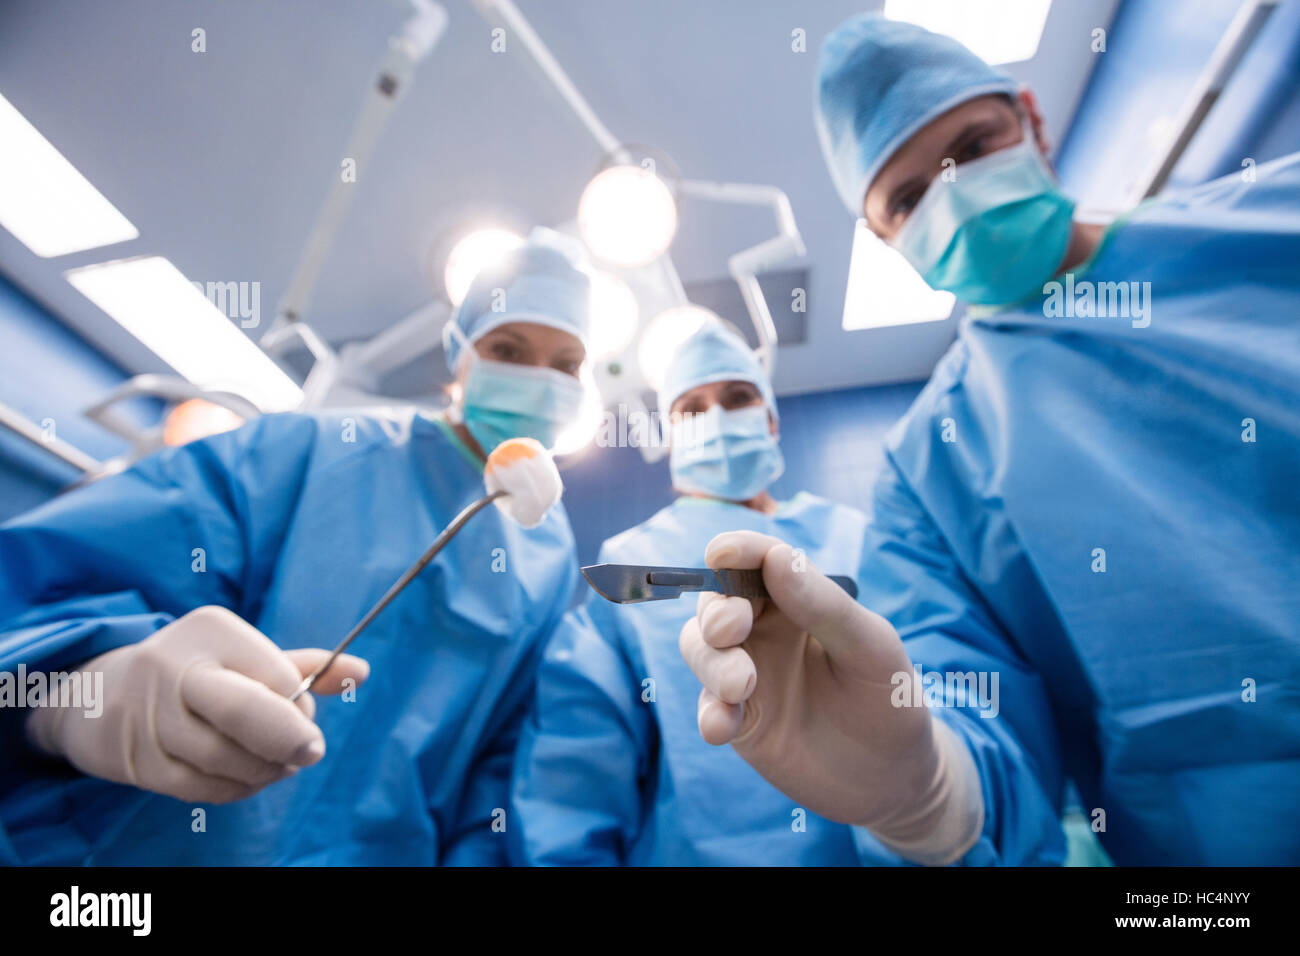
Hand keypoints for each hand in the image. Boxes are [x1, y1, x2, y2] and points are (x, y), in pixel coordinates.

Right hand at [26, 605, 367, 803]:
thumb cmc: (198, 671)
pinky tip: (251, 777)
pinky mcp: (141, 760)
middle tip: (311, 753)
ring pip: (228, 759)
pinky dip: (239, 788)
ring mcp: (152, 717)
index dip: (302, 707)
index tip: (307, 717)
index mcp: (211, 631)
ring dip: (267, 769)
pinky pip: (203, 787)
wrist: (102, 695)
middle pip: (245, 712)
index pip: (277, 676)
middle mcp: (176, 668)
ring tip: (280, 764)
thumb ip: (302, 666)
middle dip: (290, 740)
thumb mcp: (245, 655)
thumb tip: (361, 672)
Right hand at [678, 531, 983, 863]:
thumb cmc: (888, 698)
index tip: (722, 553)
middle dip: (716, 611)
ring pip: (700, 648)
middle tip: (731, 629)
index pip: (758, 560)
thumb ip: (824, 605)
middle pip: (716, 602)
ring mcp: (746, 673)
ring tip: (740, 686)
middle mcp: (765, 630)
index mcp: (797, 598)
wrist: (894, 778)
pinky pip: (707, 706)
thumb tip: (776, 557)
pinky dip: (708, 712)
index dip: (736, 550)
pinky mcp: (739, 720)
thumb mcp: (870, 647)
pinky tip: (721, 727)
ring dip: (711, 661)